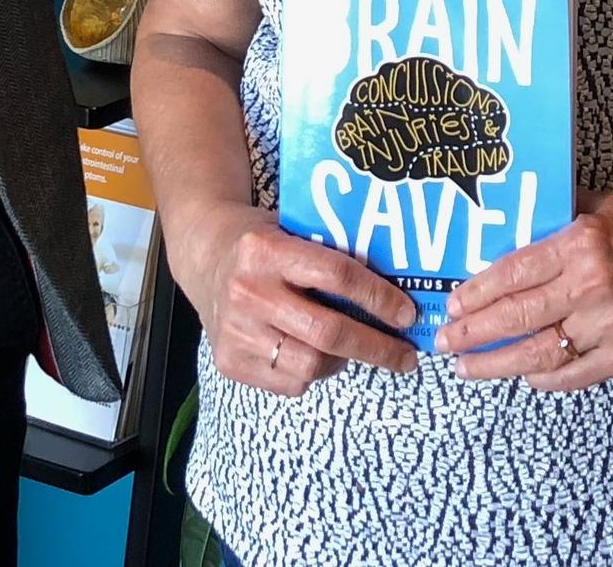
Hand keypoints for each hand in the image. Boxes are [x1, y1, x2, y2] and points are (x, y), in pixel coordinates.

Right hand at [180, 200, 419, 395]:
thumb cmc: (263, 241)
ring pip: (310, 365)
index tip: (407, 314)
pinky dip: (313, 373)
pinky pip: (289, 383)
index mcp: (267, 250)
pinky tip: (317, 355)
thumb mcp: (293, 229)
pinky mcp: (229, 362)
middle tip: (406, 355)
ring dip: (344, 361)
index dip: (379, 297)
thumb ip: (332, 252)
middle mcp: (248, 292)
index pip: (336, 275)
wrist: (204, 255)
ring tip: (356, 350)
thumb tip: (396, 287)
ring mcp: (236, 331)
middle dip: (376, 347)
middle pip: (327, 331)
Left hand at [437, 192, 612, 391]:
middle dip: (474, 333)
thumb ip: (551, 218)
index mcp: (583, 244)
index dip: (479, 292)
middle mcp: (595, 286)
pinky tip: (521, 373)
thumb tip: (501, 228)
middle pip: (520, 317)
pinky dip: (544, 378)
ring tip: (467, 367)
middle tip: (445, 341)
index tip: (453, 303)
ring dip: (498, 364)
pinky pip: (575, 375)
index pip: (516, 272)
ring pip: (542, 353)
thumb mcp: (596, 205)